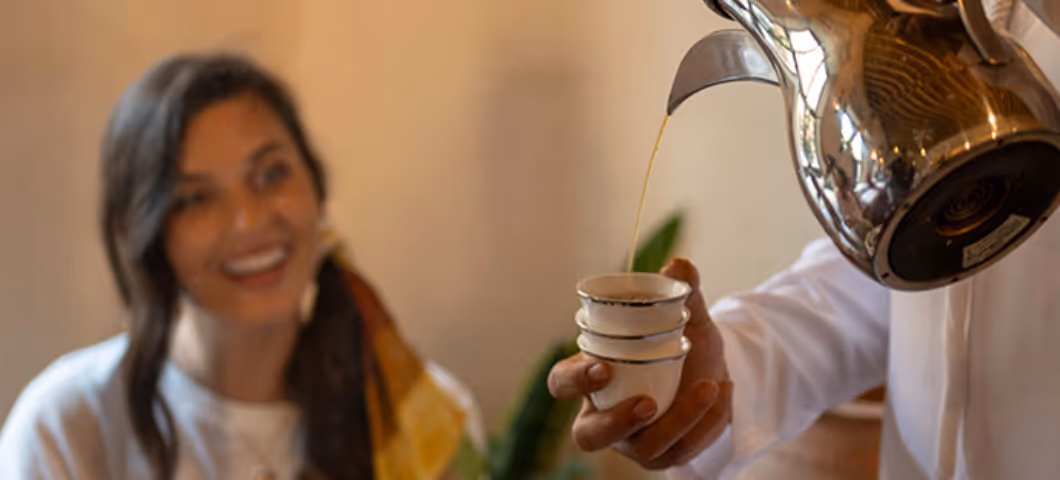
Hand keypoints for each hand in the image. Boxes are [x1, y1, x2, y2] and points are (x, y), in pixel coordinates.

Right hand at [548, 259, 731, 469]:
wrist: (716, 375)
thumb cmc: (685, 345)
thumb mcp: (687, 318)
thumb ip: (684, 292)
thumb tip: (679, 265)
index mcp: (592, 377)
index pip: (562, 383)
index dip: (575, 380)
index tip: (603, 367)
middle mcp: (604, 415)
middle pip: (588, 435)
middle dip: (614, 423)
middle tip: (647, 404)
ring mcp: (634, 441)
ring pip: (645, 447)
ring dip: (679, 419)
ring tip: (709, 386)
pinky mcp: (665, 455)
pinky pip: (682, 450)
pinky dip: (707, 421)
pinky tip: (723, 390)